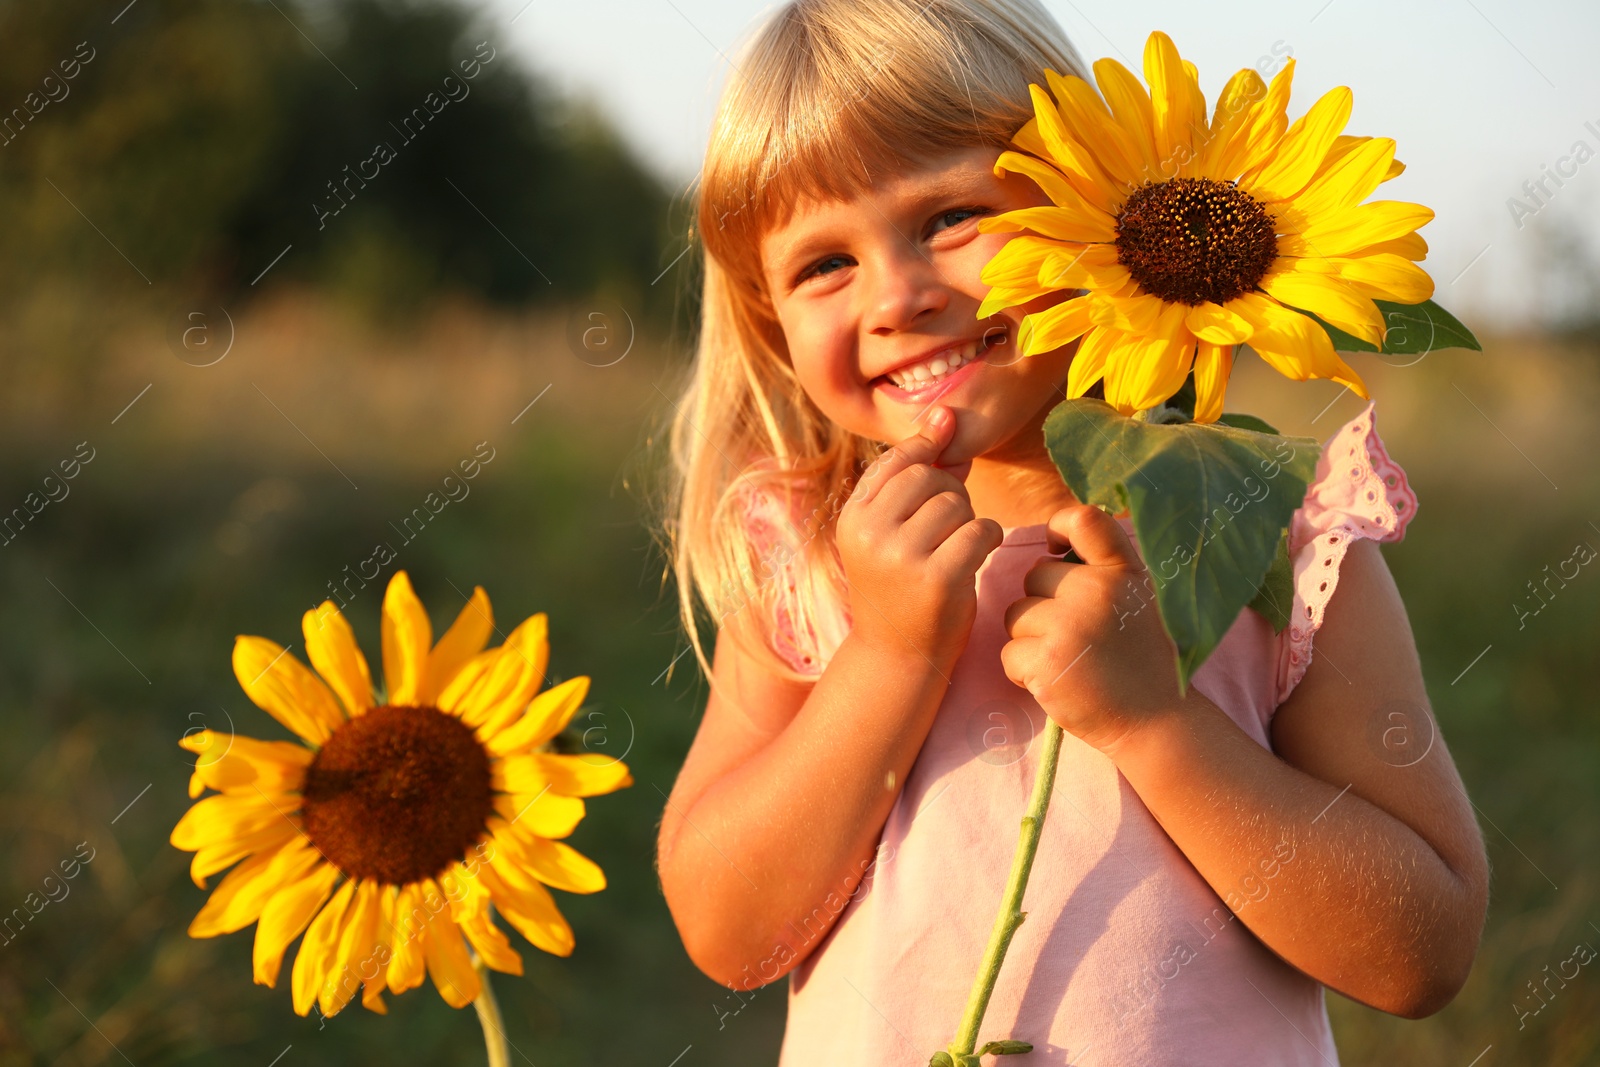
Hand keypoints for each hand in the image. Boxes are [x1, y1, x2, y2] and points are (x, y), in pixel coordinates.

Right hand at [836, 405, 1003, 668]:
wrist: (897, 657)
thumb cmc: (899, 586)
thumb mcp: (892, 532)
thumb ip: (920, 478)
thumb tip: (946, 416)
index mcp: (853, 518)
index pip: (897, 461)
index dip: (928, 449)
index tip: (947, 444)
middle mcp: (870, 533)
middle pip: (930, 478)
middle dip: (950, 494)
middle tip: (948, 526)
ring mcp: (901, 557)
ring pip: (957, 503)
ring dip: (969, 519)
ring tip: (956, 545)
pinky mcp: (937, 579)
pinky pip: (980, 530)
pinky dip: (987, 539)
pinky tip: (975, 557)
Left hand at [1000, 503, 1183, 752]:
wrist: (1157, 722)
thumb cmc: (1141, 661)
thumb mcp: (1139, 601)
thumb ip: (1103, 570)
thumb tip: (1047, 554)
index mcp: (1124, 572)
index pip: (1085, 520)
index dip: (1059, 525)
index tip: (1056, 549)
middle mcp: (1099, 590)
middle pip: (1034, 575)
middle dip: (1042, 605)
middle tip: (1074, 637)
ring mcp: (1071, 624)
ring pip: (1015, 615)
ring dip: (1030, 639)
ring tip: (1067, 660)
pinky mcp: (1047, 660)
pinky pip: (1009, 653)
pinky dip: (1023, 672)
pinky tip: (1057, 682)